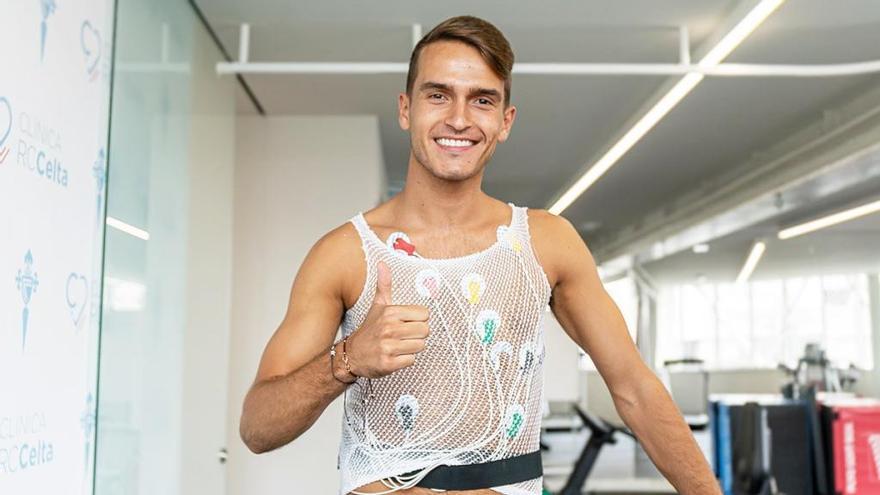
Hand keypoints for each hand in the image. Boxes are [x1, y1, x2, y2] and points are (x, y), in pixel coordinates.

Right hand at [344, 261, 429, 378]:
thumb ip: (384, 285)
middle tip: (404, 335)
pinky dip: (405, 360)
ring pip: (420, 345)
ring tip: (399, 345)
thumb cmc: (369, 330)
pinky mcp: (389, 363)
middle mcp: (389, 328)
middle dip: (417, 334)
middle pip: (425, 330)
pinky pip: (412, 360)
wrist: (351, 355)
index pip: (424, 314)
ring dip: (412, 347)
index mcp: (390, 312)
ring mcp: (389, 346)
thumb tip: (383, 264)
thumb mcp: (377, 306)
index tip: (406, 322)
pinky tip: (395, 356)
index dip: (418, 319)